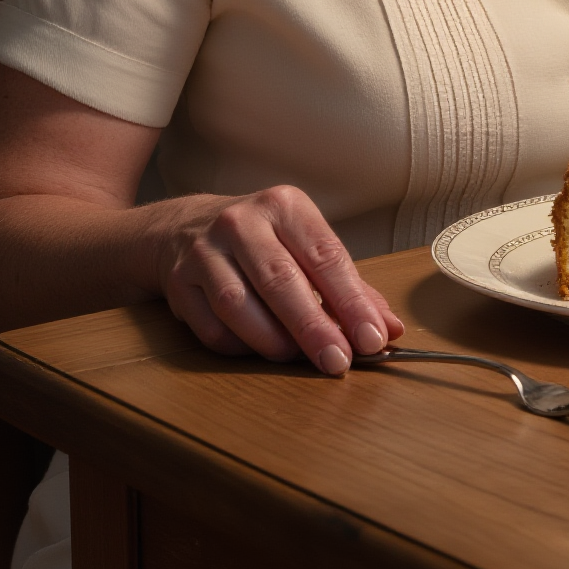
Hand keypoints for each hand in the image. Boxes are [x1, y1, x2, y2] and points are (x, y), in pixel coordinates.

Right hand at [156, 184, 403, 375]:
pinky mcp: (179, 283)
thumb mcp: (306, 245)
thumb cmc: (262, 241)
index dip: (351, 301)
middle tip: (338, 361)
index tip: (372, 338)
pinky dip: (240, 346)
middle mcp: (242, 222)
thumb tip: (389, 329)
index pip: (325, 255)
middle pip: (281, 281)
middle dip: (314, 327)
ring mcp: (205, 251)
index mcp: (285, 206)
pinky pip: (211, 328)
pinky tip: (259, 351)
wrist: (184, 228)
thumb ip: (348, 287)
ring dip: (273, 340)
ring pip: (238, 305)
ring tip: (297, 358)